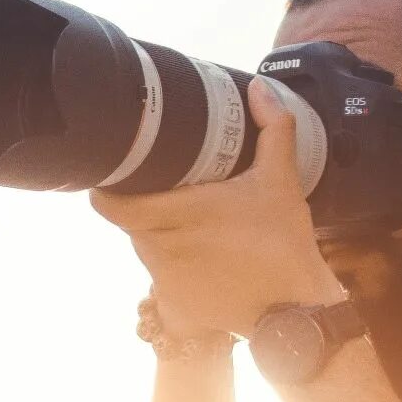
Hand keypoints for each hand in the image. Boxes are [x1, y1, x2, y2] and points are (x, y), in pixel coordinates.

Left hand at [91, 79, 344, 335]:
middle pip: (130, 222)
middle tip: (173, 192)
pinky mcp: (175, 307)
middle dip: (146, 206)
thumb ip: (272, 131)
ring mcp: (165, 281)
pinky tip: (207, 262)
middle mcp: (161, 248)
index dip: (106, 188)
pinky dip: (177, 268)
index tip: (118, 174)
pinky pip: (162, 280)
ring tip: (195, 226)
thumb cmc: (283, 244)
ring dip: (162, 236)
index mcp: (175, 214)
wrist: (295, 312)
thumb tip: (259, 88)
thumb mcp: (281, 182)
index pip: (108, 204)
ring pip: (147, 249)